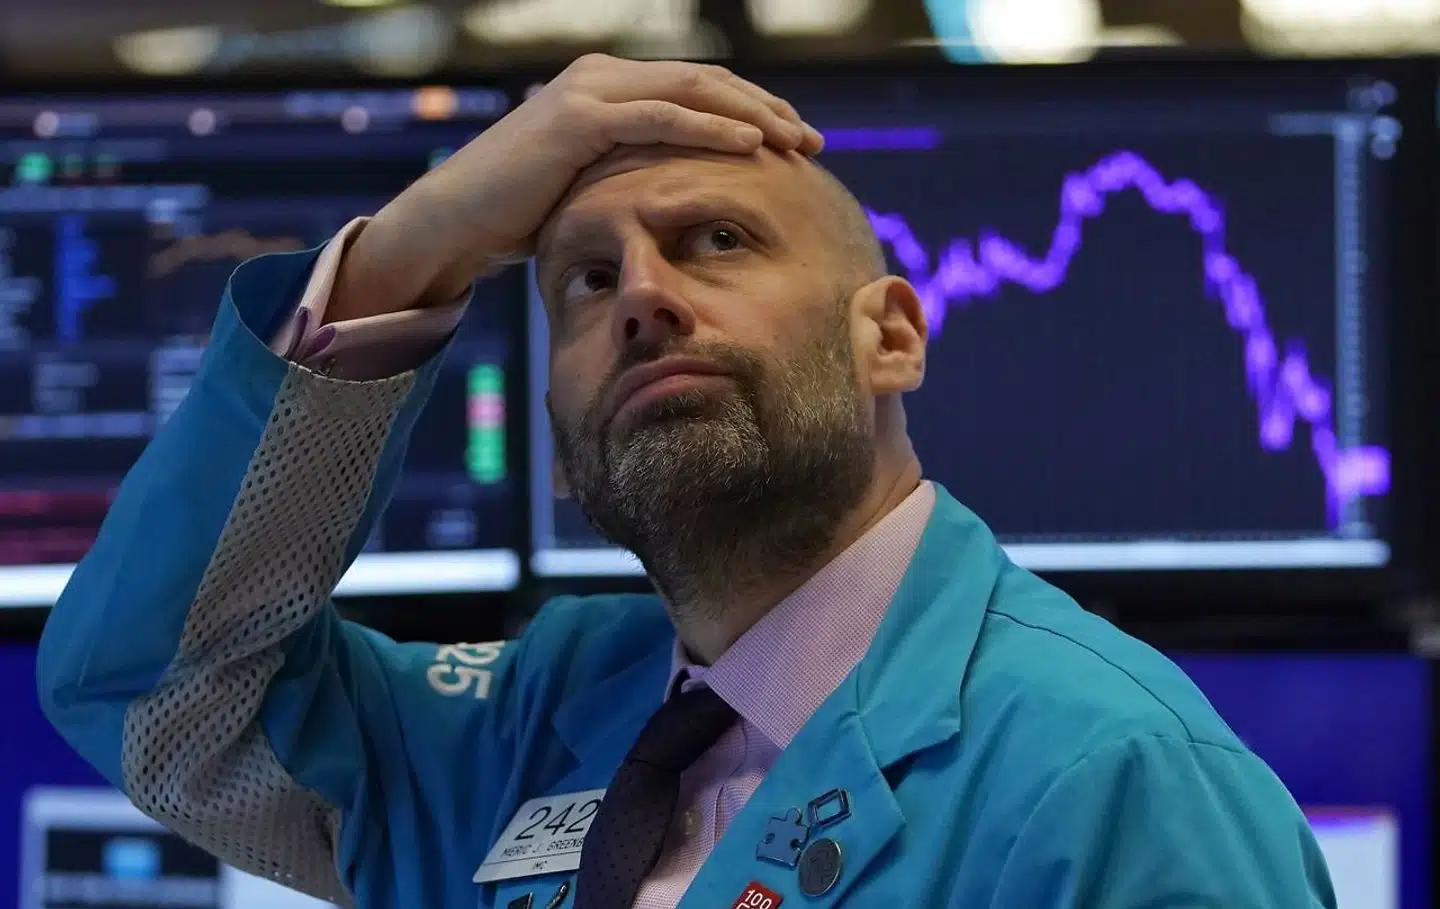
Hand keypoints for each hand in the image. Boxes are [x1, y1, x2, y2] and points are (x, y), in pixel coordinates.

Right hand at [330, 55, 822, 320]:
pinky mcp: (579, 118)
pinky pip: (662, 118)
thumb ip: (632, 175)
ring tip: (796, 141)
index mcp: (610, 87)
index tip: (794, 140)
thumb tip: (679, 200)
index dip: (751, 110)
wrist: (457, 220)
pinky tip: (751, 146)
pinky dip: (711, 129)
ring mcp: (591, 91)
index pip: (697, 88)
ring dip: (753, 115)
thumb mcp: (590, 186)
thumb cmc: (520, 213)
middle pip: (706, 81)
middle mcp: (603, 76)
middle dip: (766, 109)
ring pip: (693, 91)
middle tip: (813, 139)